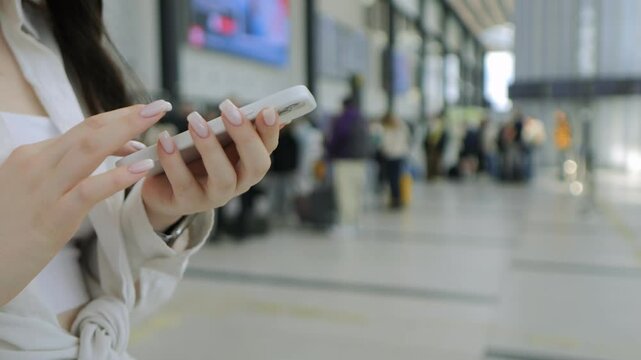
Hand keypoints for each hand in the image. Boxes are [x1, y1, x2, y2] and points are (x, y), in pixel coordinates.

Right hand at [0, 101, 170, 305]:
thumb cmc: (4, 232)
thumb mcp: (27, 193)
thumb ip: (55, 175)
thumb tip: (89, 164)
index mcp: (30, 157)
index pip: (80, 131)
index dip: (116, 122)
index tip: (143, 117)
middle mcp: (35, 165)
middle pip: (88, 131)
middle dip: (127, 115)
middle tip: (159, 105)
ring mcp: (43, 190)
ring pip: (89, 149)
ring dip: (127, 130)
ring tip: (157, 120)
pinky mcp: (52, 218)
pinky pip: (89, 190)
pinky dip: (117, 176)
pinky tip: (142, 168)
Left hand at [141, 99, 279, 230]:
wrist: (164, 188)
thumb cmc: (196, 158)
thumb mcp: (218, 142)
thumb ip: (237, 128)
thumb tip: (266, 110)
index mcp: (248, 166)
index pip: (268, 150)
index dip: (270, 132)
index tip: (266, 110)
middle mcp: (237, 184)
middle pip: (255, 166)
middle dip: (245, 137)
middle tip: (228, 109)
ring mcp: (214, 197)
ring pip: (223, 177)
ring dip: (210, 148)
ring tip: (195, 121)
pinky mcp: (186, 203)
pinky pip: (183, 183)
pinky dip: (173, 160)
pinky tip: (165, 139)